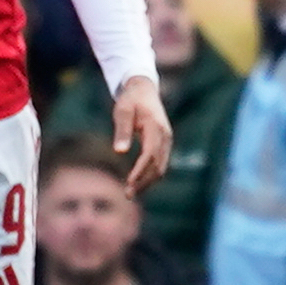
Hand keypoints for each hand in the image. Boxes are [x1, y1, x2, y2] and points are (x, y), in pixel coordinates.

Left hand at [111, 75, 173, 194]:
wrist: (144, 90)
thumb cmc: (130, 100)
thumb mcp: (122, 111)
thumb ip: (121, 130)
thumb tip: (119, 151)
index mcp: (155, 127)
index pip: (150, 154)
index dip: (140, 170)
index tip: (129, 183)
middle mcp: (165, 136)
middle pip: (158, 165)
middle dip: (144, 182)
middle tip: (127, 195)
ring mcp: (167, 140)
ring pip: (161, 167)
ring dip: (148, 182)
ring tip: (131, 192)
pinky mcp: (164, 144)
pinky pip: (160, 164)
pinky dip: (150, 175)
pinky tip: (138, 183)